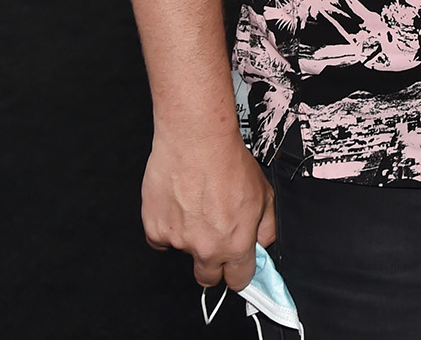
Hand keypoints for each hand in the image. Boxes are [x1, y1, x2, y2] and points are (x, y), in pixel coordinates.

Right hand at [140, 131, 275, 289]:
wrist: (197, 140)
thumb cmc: (228, 161)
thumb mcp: (265, 194)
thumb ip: (266, 227)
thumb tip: (261, 244)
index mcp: (235, 244)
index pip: (238, 280)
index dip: (239, 272)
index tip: (237, 266)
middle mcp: (206, 248)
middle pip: (208, 278)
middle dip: (214, 265)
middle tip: (215, 238)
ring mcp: (178, 240)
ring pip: (185, 252)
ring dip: (191, 237)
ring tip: (197, 205)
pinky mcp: (154, 229)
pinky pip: (161, 239)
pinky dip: (168, 227)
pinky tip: (178, 205)